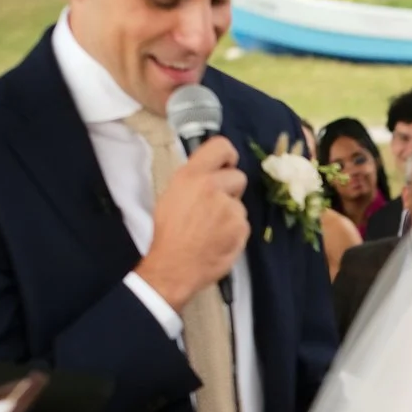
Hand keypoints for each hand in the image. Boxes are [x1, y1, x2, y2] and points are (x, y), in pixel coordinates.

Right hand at [134, 136, 249, 311]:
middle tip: (215, 206)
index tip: (227, 165)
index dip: (228, 156)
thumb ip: (194, 180)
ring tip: (211, 229)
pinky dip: (234, 232)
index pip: (221, 146)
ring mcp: (230, 208)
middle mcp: (212, 186)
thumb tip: (212, 173)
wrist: (174, 265)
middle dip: (231, 190)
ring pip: (240, 204)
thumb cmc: (168, 232)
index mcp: (192, 175)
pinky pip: (243, 224)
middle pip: (238, 177)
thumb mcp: (172, 194)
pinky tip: (218, 240)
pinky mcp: (241, 227)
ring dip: (231, 214)